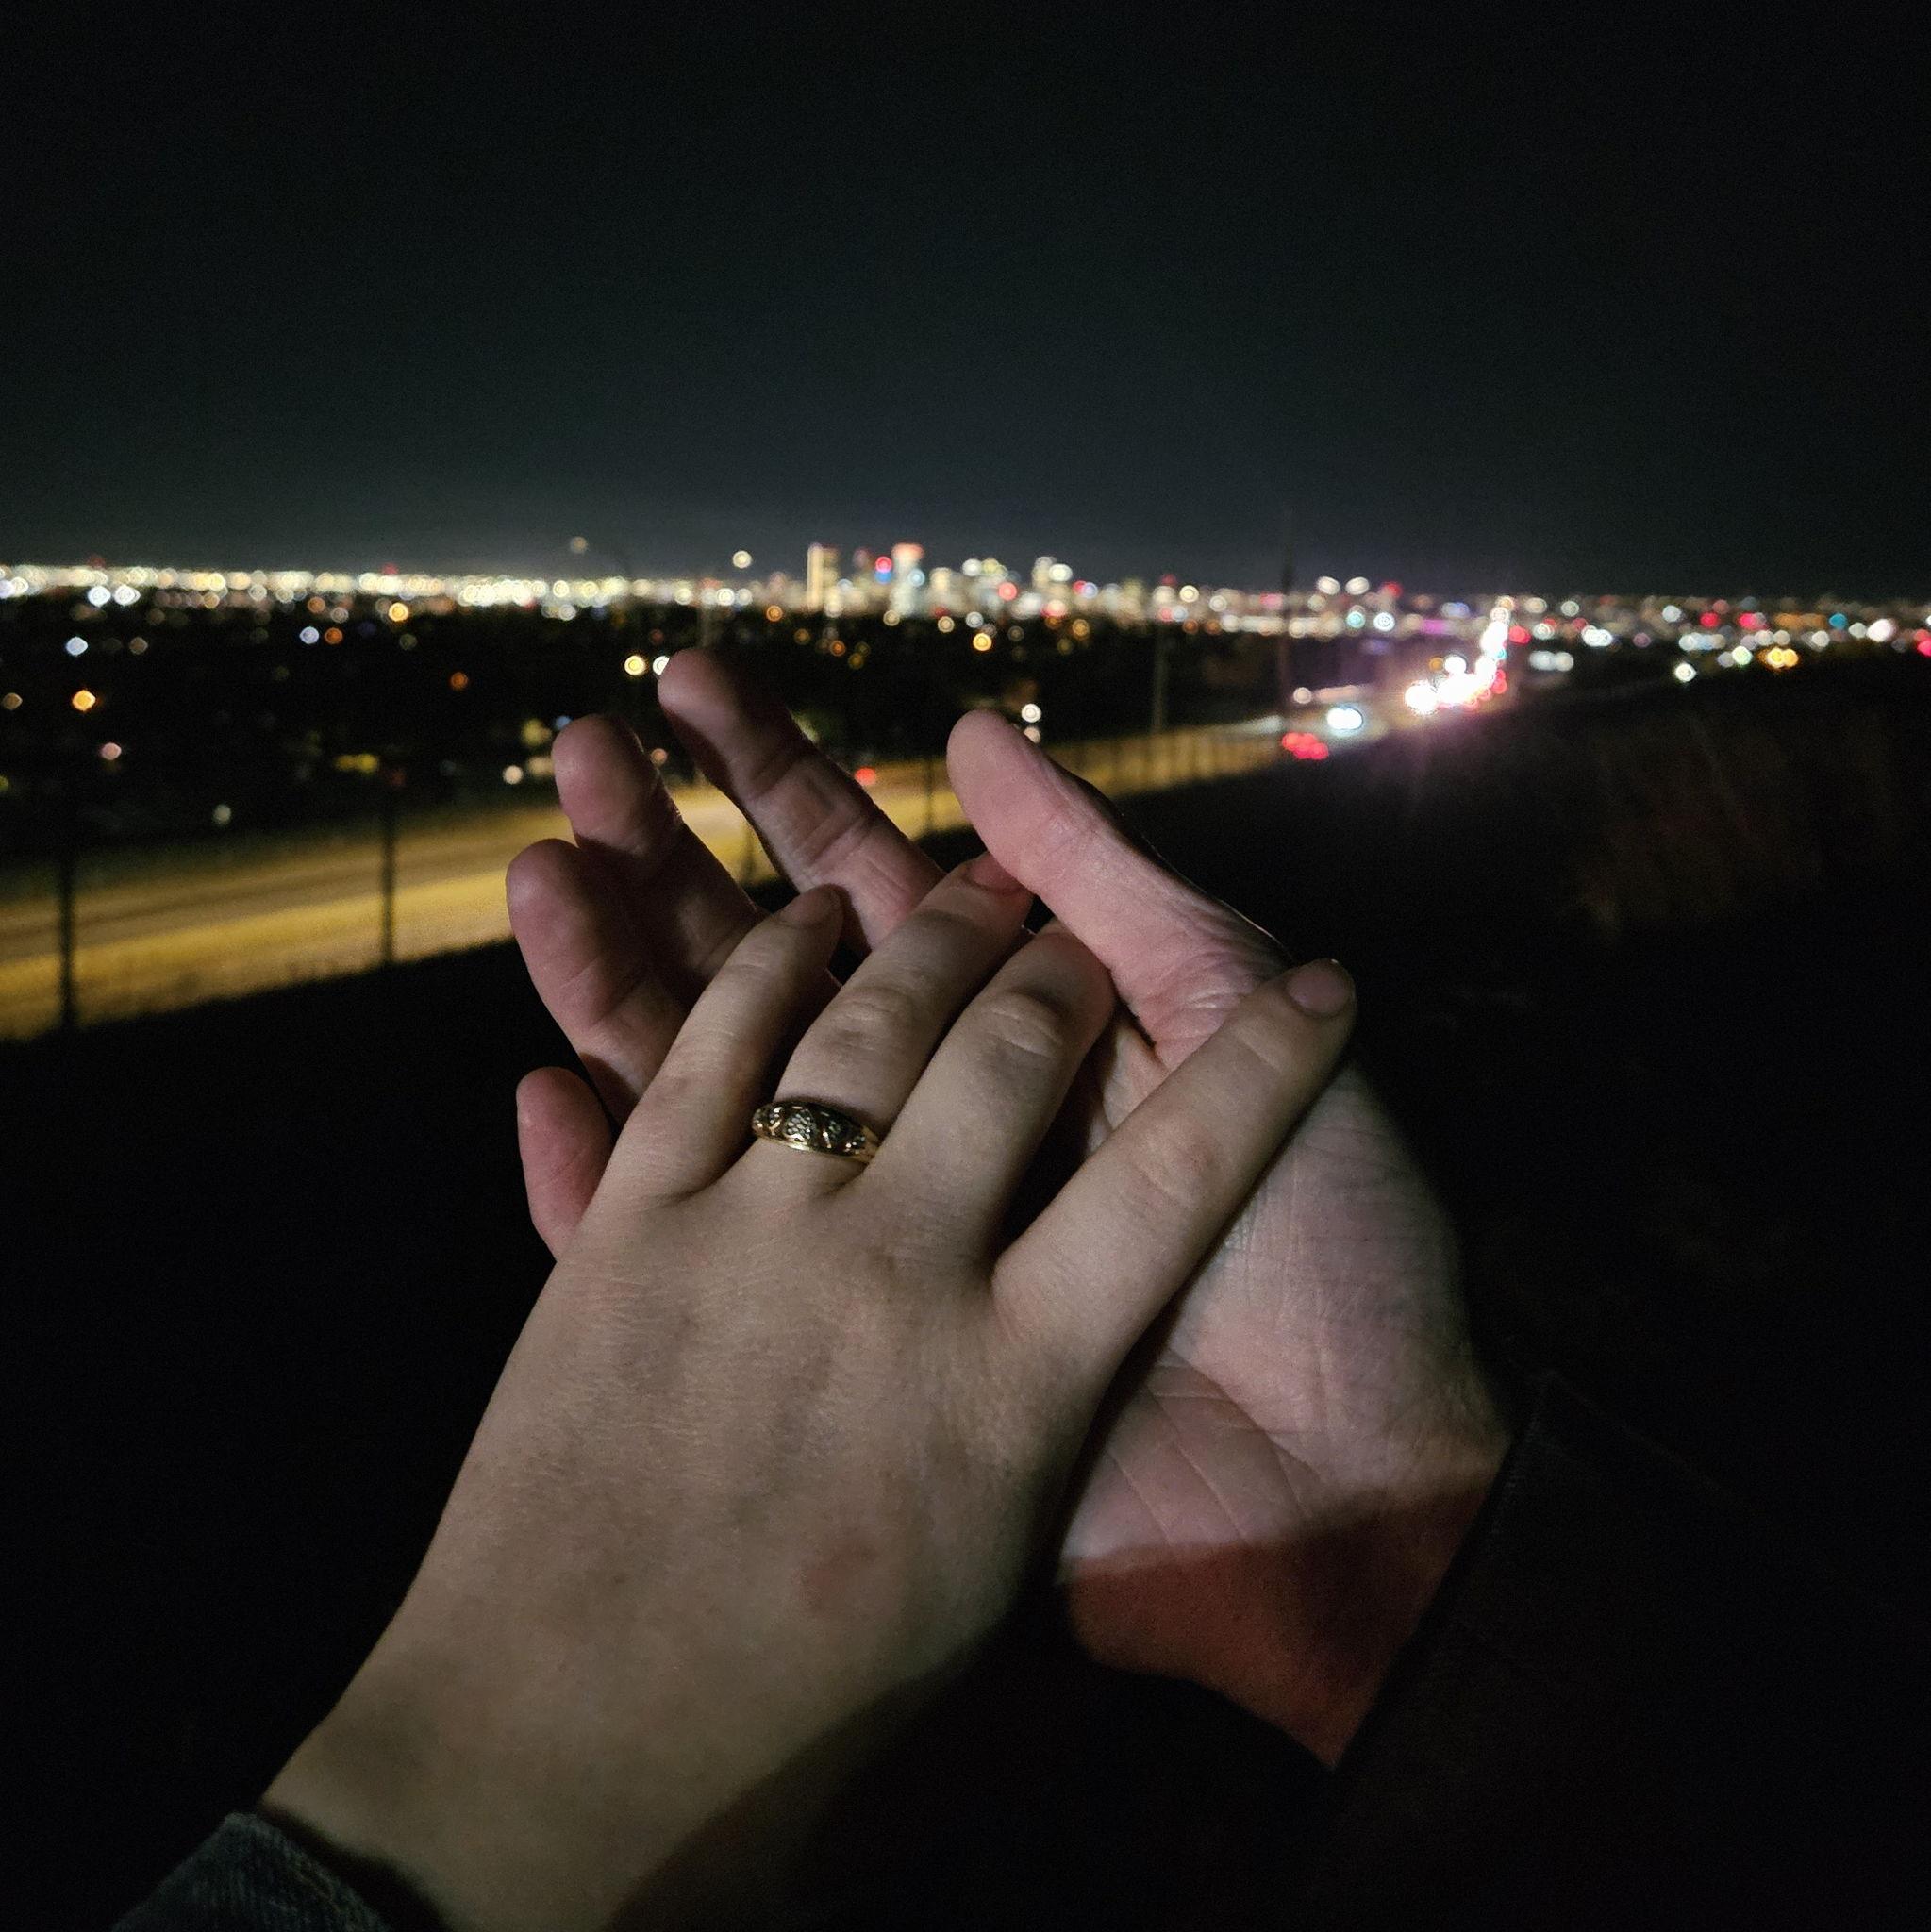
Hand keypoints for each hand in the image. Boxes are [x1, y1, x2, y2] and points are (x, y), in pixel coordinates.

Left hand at [266, 868, 1353, 1931]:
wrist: (570, 1759)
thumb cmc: (805, 1712)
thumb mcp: (991, 1571)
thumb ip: (1051, 1398)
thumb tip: (1097, 1284)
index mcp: (1014, 1382)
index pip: (1180, 1170)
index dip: (1261, 1067)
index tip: (1320, 987)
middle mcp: (893, 1277)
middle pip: (1008, 1055)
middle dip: (1059, 967)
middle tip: (1076, 932)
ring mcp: (751, 1236)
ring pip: (861, 1023)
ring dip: (926, 933)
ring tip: (969, 888)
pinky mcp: (629, 1227)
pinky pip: (703, 1050)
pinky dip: (761, 970)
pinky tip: (807, 918)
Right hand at [510, 654, 1506, 1761]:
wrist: (1336, 1480)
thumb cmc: (1323, 1232)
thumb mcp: (1224, 1005)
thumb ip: (1097, 870)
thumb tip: (967, 729)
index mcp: (1011, 1026)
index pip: (871, 878)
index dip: (780, 778)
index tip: (689, 686)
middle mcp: (927, 1116)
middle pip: (770, 961)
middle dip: (673, 851)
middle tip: (578, 748)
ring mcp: (866, 1234)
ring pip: (706, 1085)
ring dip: (615, 975)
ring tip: (538, 868)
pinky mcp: (828, 1357)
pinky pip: (687, 1264)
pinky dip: (604, 1179)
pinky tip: (536, 1082)